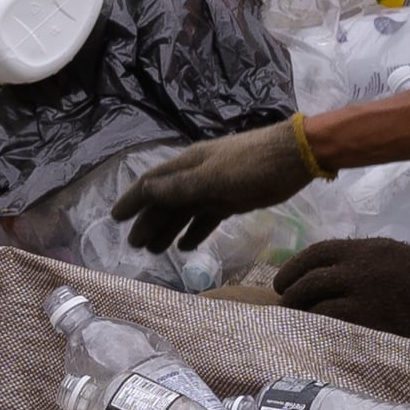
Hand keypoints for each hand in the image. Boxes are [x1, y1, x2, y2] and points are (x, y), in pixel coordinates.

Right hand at [119, 120, 316, 253]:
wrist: (293, 158)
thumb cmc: (252, 163)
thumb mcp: (213, 176)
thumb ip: (181, 187)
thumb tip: (147, 190)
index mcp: (187, 165)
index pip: (151, 183)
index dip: (133, 199)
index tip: (116, 218)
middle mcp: (196, 176)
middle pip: (165, 201)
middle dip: (149, 221)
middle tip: (135, 245)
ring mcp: (213, 188)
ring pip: (184, 212)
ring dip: (169, 230)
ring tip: (155, 251)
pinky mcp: (231, 201)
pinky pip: (206, 218)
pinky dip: (195, 232)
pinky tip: (186, 247)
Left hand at [273, 236, 409, 354]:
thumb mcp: (400, 259)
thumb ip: (366, 265)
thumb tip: (334, 280)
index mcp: (368, 249)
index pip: (315, 254)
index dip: (294, 269)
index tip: (284, 282)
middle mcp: (358, 269)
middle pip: (307, 281)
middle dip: (290, 295)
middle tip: (285, 308)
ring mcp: (362, 298)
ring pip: (315, 306)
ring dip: (301, 317)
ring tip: (297, 328)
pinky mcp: (370, 326)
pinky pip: (332, 329)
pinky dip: (320, 334)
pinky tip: (317, 341)